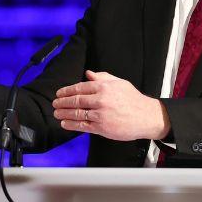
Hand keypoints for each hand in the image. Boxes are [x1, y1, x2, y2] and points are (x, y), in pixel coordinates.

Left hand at [52, 70, 169, 140]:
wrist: (146, 117)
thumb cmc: (134, 100)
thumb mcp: (119, 83)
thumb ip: (103, 77)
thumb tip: (88, 73)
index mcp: (104, 87)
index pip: (80, 87)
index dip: (67, 91)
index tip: (59, 93)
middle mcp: (101, 100)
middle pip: (76, 100)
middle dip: (63, 102)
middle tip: (55, 103)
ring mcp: (101, 114)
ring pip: (77, 113)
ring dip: (64, 113)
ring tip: (57, 113)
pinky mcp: (102, 127)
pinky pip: (83, 126)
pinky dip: (72, 125)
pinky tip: (65, 123)